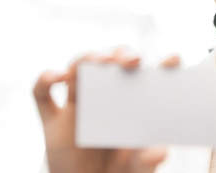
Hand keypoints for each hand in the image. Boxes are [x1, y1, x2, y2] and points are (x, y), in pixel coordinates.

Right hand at [33, 48, 180, 172]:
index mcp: (132, 103)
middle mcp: (105, 97)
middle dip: (121, 54)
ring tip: (100, 62)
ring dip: (87, 59)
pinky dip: (45, 79)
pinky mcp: (52, 122)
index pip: (149, 75)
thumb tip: (160, 151)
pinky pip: (41, 94)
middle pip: (111, 61)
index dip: (162, 65)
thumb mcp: (135, 168)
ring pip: (77, 68)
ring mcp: (77, 107)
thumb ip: (145, 160)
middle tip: (132, 61)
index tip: (174, 59)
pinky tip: (58, 78)